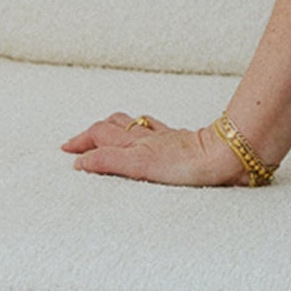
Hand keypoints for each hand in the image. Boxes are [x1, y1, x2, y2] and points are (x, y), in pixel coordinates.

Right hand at [59, 111, 249, 185]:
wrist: (223, 157)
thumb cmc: (187, 164)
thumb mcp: (140, 166)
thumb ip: (109, 161)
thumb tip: (80, 162)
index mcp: (135, 143)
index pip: (100, 136)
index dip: (82, 143)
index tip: (67, 152)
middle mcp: (147, 137)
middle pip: (113, 126)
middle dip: (92, 133)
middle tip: (77, 143)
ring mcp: (163, 138)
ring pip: (132, 125)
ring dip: (114, 127)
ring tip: (104, 131)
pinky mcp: (179, 142)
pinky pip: (154, 129)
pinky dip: (141, 128)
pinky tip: (146, 131)